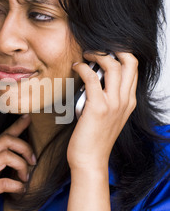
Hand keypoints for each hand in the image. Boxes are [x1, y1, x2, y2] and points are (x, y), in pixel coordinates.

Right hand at [0, 115, 35, 210]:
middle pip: (7, 141)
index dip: (17, 125)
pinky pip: (4, 183)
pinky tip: (21, 190)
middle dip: (25, 147)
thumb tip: (12, 161)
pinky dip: (17, 186)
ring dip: (22, 166)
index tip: (28, 117)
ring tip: (25, 178)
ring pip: (6, 156)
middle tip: (33, 161)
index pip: (2, 135)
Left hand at [67, 52, 137, 170]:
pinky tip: (76, 68)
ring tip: (86, 55)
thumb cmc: (94, 140)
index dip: (122, 54)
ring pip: (114, 65)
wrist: (90, 161)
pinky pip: (92, 78)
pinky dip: (83, 68)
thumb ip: (108, 99)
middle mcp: (125, 100)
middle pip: (130, 62)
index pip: (133, 69)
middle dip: (115, 48)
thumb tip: (94, 80)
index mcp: (129, 101)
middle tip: (98, 49)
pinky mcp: (98, 107)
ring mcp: (114, 103)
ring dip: (98, 55)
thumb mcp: (108, 117)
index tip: (107, 50)